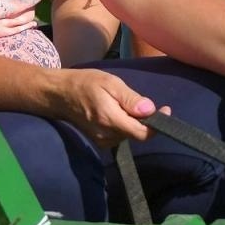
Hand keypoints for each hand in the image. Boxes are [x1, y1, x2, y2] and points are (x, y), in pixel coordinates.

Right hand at [48, 68, 170, 147]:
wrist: (59, 94)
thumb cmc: (84, 83)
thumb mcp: (110, 83)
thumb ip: (130, 98)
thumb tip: (150, 110)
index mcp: (110, 120)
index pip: (142, 133)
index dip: (157, 124)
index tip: (166, 109)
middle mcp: (107, 135)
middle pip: (137, 133)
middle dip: (145, 119)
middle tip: (142, 100)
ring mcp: (102, 141)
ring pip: (129, 134)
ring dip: (134, 121)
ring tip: (125, 103)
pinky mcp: (100, 141)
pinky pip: (120, 135)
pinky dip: (125, 124)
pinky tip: (118, 111)